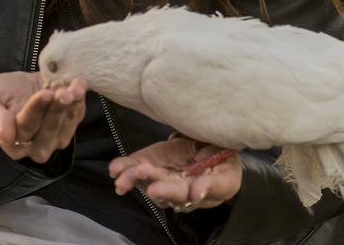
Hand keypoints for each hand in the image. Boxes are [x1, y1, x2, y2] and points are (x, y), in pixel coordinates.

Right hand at [0, 71, 86, 161]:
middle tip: (62, 92)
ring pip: (66, 125)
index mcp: (13, 143)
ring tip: (75, 89)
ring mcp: (55, 138)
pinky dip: (80, 100)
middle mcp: (35, 146)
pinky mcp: (69, 125)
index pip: (26, 127)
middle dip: (57, 110)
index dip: (36, 110)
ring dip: (72, 106)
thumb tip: (6, 136)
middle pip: (48, 130)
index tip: (45, 94)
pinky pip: (77, 116)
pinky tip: (79, 85)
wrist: (18, 87)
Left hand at [110, 137, 241, 212]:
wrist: (207, 149)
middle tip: (151, 182)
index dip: (197, 191)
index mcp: (205, 189)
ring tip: (124, 175)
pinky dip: (124, 168)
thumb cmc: (222, 160)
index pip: (198, 193)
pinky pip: (134, 170)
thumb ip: (216, 180)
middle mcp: (181, 189)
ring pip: (148, 183)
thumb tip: (201, 191)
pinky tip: (115, 169)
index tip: (195, 192)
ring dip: (135, 179)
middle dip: (161, 187)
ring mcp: (163, 178)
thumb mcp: (228, 167)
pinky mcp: (149, 165)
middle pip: (171, 192)